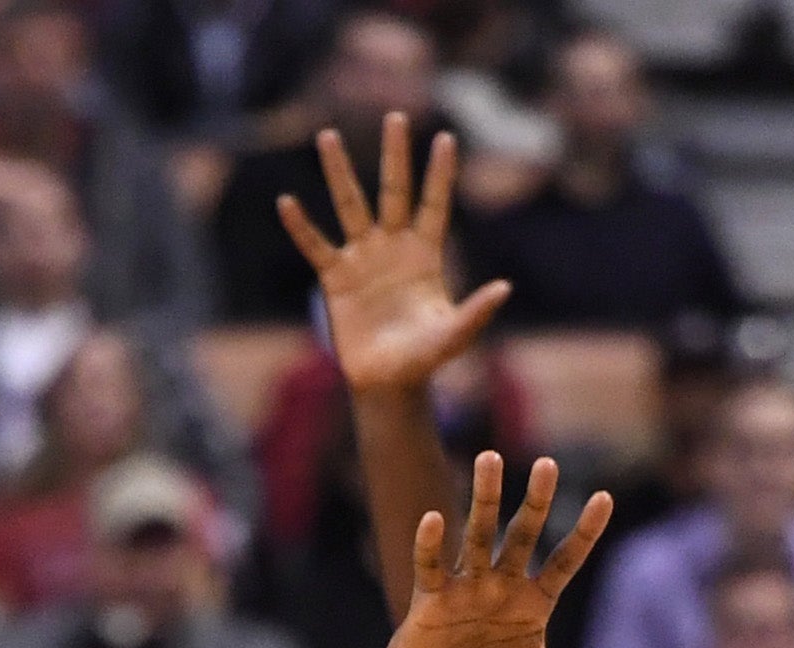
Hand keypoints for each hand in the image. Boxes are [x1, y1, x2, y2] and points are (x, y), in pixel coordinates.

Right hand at [279, 116, 512, 395]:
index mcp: (425, 256)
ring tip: (329, 136)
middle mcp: (393, 248)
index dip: (440, 175)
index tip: (446, 138)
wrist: (389, 383)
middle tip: (396, 117)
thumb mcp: (453, 334)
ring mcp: (363, 259)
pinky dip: (302, 227)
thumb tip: (505, 288)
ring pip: (351, 206)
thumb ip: (477, 311)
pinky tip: (288, 202)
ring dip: (339, 173)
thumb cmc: (425, 358)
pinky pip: (316, 246)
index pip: (434, 206)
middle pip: (393, 192)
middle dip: (395, 157)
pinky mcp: (336, 278)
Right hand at [379, 452, 651, 647]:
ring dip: (484, 500)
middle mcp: (502, 586)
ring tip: (490, 459)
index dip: (584, 532)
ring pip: (478, 536)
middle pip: (522, 535)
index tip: (605, 498)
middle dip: (535, 501)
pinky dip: (432, 545)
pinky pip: (433, 568)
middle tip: (547, 463)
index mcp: (534, 604)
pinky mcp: (431, 602)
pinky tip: (435, 519)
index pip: (565, 561)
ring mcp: (467, 589)